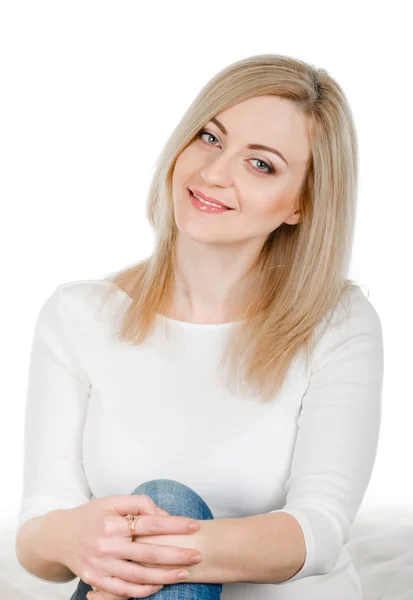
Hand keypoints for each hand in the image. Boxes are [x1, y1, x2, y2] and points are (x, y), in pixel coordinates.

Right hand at [46, 495, 200, 597]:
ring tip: (184, 573)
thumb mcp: (112, 501)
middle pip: (149, 552)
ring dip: (165, 576)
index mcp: (112, 522)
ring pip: (139, 575)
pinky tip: (159, 586)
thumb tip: (163, 514)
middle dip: (176, 555)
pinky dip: (142, 591)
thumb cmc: (90, 516)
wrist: (58, 537)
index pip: (151, 523)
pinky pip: (123, 590)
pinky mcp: (96, 580)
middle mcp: (107, 545)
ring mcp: (101, 565)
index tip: (194, 526)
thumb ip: (139, 503)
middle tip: (197, 555)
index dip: (175, 524)